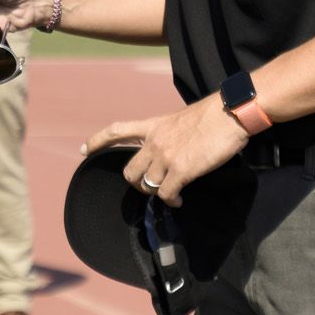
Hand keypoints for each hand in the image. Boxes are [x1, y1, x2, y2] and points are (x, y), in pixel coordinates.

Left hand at [84, 95, 247, 206]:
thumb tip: (171, 150)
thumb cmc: (212, 114)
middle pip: (129, 171)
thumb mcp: (180, 119)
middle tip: (151, 187)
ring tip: (171, 196)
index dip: (97, 141)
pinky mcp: (181, 169)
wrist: (230, 112)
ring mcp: (165, 156)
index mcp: (153, 125)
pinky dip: (171, 201)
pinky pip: (166, 194)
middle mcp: (154, 141)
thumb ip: (168, 134)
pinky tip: (179, 201)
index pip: (117, 131)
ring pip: (146, 185)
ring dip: (156, 194)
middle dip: (137, 183)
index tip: (84, 151)